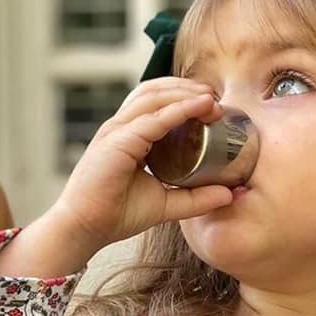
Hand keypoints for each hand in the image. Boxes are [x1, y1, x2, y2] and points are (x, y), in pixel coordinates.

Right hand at [51, 78, 233, 249]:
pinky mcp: (117, 141)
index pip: (156, 102)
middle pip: (155, 91)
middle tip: (216, 95)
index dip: (184, 96)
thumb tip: (229, 194)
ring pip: (153, 96)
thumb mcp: (166, 204)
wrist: (86, 229)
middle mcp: (121, 127)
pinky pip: (152, 119)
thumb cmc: (117, 215)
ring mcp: (116, 131)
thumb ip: (196, 198)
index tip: (213, 103)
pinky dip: (178, 110)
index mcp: (129, 136)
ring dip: (185, 92)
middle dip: (187, 87)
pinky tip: (199, 107)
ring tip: (211, 97)